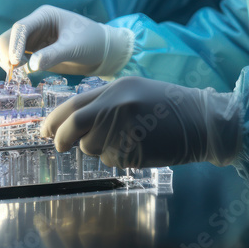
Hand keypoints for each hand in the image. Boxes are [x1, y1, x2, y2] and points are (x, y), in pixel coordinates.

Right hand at [0, 6, 133, 76]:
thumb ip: (53, 55)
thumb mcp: (74, 47)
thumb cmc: (92, 42)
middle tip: (16, 72)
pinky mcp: (33, 53)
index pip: (20, 27)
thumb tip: (31, 65)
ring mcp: (32, 40)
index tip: (15, 62)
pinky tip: (23, 75)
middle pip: (8, 37)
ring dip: (6, 60)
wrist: (102, 51)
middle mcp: (34, 26)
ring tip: (19, 74)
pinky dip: (12, 67)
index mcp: (43, 16)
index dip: (14, 44)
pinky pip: (14, 58)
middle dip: (7, 54)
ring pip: (6, 48)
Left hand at [41, 77, 242, 168]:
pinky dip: (116, 158)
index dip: (55, 120)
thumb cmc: (169, 106)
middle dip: (63, 139)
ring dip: (97, 150)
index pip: (74, 104)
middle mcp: (119, 105)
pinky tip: (136, 148)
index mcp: (117, 88)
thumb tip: (74, 122)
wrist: (203, 121)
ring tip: (121, 141)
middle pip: (77, 125)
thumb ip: (106, 103)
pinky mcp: (137, 149)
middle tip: (59, 146)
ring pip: (93, 147)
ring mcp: (127, 128)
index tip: (45, 131)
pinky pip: (112, 160)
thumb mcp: (135, 92)